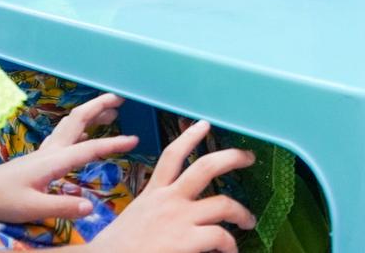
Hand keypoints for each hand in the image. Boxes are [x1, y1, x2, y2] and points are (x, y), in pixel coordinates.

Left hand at [0, 93, 138, 223]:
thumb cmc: (2, 198)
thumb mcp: (32, 207)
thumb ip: (62, 207)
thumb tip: (91, 207)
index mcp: (55, 160)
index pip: (90, 148)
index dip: (114, 143)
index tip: (134, 139)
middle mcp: (52, 150)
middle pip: (79, 119)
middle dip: (100, 106)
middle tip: (121, 98)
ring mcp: (46, 150)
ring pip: (72, 123)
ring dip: (92, 112)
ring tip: (110, 110)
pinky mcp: (40, 156)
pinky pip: (65, 132)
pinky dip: (79, 125)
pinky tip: (82, 132)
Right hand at [95, 120, 255, 252]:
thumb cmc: (115, 248)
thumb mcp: (135, 221)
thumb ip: (155, 214)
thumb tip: (173, 221)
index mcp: (152, 194)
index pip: (171, 155)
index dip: (190, 137)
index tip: (204, 123)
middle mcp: (167, 201)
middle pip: (206, 167)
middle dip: (232, 158)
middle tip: (249, 157)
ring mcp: (179, 219)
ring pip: (224, 203)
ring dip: (242, 212)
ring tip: (248, 220)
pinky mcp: (186, 241)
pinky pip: (220, 236)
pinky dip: (230, 245)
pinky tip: (231, 251)